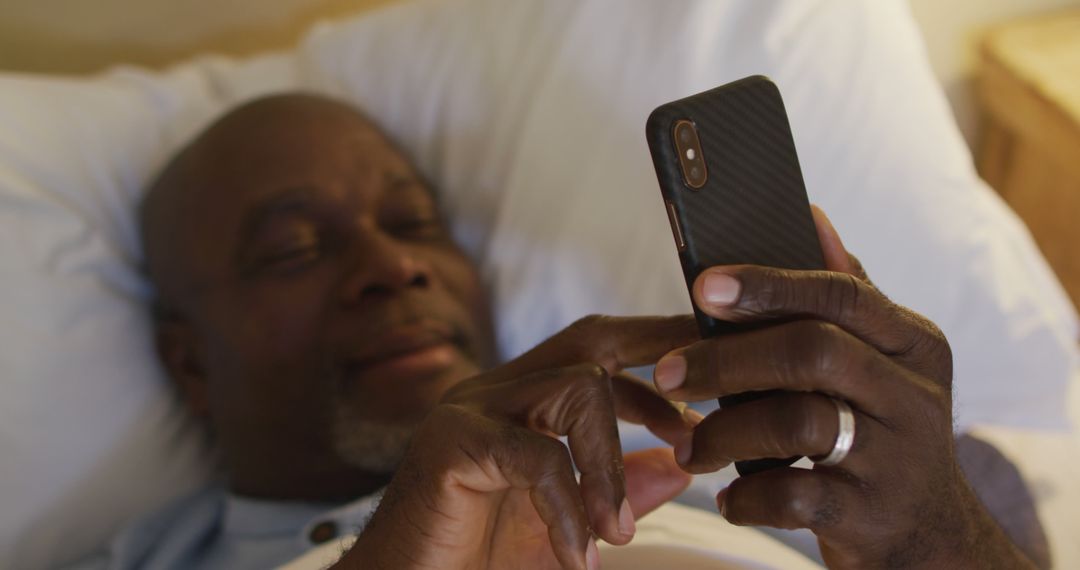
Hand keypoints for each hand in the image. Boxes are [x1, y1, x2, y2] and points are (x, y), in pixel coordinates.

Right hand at [339, 315, 701, 569]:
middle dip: (658, 356)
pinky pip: (540, 457)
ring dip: (612, 463)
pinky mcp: (451, 441)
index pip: (599, 353)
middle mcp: (495, 392)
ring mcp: (470, 408)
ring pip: (576, 388)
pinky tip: (578, 559)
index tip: (709, 402)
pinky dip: (571, 510)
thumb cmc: (472, 560)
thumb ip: (616, 492)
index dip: (659, 364)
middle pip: (590, 340)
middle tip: (702, 413)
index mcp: (521, 403)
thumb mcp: (564, 527)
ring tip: (617, 534)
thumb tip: (677, 465)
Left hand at [652, 207, 1036, 568]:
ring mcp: (898, 458)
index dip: (769, 285)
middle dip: (726, 359)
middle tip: (669, 374)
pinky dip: (748, 496)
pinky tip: (731, 495)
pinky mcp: (872, 516)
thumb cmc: (883, 431)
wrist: (933, 537)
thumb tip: (811, 215)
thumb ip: (846, 298)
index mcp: (913, 344)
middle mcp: (915, 395)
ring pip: (797, 424)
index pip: (841, 295)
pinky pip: (793, 496)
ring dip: (724, 433)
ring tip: (691, 448)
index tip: (703, 284)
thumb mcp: (884, 364)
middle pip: (812, 352)